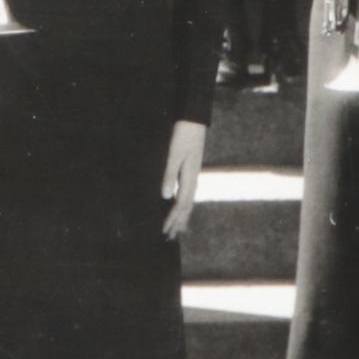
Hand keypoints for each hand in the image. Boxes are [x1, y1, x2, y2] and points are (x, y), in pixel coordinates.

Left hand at [161, 120, 206, 239]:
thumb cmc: (182, 136)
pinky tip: (181, 206)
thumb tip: (165, 197)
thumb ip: (169, 175)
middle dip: (178, 222)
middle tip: (171, 237)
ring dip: (182, 216)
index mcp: (189, 178)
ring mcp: (193, 175)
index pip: (180, 205)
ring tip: (179, 228)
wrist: (194, 121)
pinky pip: (188, 193)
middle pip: (186, 207)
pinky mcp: (191, 171)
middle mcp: (193, 180)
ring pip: (188, 201)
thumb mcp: (174, 155)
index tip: (164, 231)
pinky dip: (184, 204)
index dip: (172, 219)